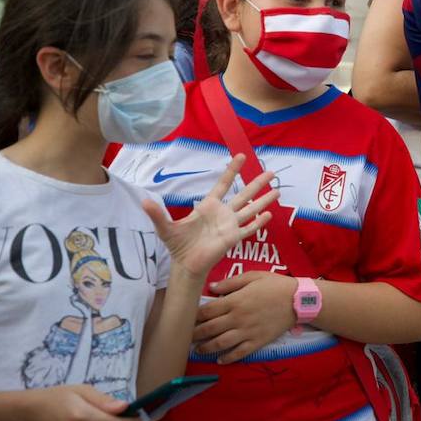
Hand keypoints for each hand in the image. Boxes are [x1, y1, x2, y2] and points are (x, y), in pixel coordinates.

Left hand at [142, 155, 278, 277]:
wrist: (186, 264)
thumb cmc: (178, 245)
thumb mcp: (165, 228)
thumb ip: (157, 214)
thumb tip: (143, 201)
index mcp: (209, 206)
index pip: (223, 184)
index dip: (232, 171)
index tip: (241, 156)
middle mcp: (223, 213)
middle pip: (244, 194)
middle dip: (257, 183)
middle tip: (271, 171)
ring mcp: (230, 225)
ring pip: (250, 209)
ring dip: (264, 200)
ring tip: (278, 190)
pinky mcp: (233, 238)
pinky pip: (248, 228)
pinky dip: (258, 222)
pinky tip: (269, 215)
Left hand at [193, 271, 297, 363]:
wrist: (298, 300)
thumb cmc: (275, 285)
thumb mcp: (253, 276)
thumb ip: (231, 282)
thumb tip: (212, 287)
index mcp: (234, 301)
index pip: (206, 311)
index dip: (194, 316)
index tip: (187, 319)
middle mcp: (237, 318)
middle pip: (209, 329)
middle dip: (195, 334)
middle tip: (186, 337)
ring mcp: (247, 332)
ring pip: (220, 344)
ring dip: (206, 348)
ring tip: (199, 350)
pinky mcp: (257, 342)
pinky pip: (239, 353)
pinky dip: (227, 358)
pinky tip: (220, 360)